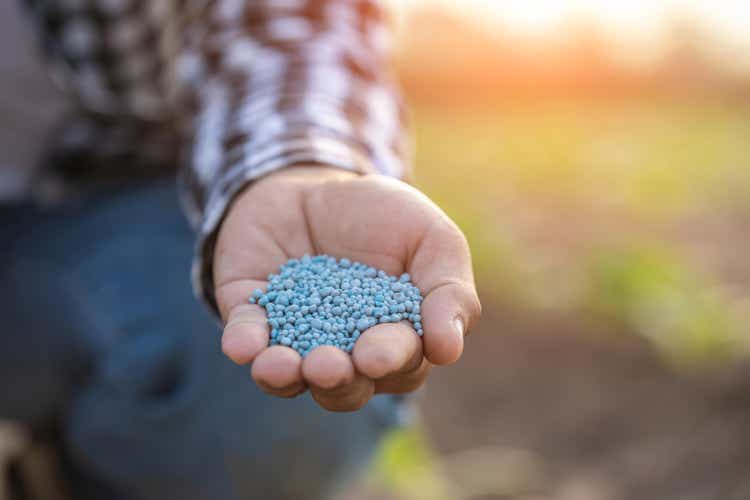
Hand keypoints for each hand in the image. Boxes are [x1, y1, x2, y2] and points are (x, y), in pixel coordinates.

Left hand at [214, 166, 480, 410]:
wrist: (316, 183)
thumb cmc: (384, 217)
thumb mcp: (432, 238)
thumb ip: (449, 290)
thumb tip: (448, 350)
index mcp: (395, 339)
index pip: (399, 364)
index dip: (389, 362)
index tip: (377, 355)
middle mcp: (344, 351)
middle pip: (344, 386)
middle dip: (337, 380)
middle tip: (328, 366)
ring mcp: (294, 337)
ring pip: (290, 377)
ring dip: (285, 377)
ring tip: (278, 367)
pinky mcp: (250, 314)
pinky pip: (245, 336)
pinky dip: (244, 342)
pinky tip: (242, 344)